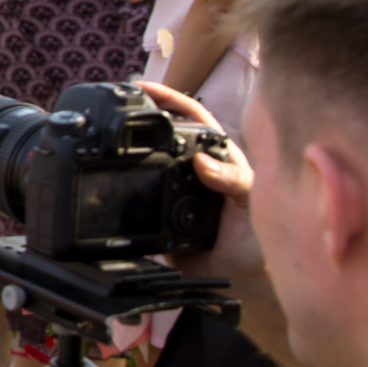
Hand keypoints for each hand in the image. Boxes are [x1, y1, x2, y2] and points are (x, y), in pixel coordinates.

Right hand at [133, 80, 261, 282]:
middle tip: (117, 104)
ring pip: (148, 163)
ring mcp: (176, 192)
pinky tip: (114, 182)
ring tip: (109, 138)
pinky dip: (125, 189)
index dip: (168, 100)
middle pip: (164, 135)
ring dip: (129, 151)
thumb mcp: (253, 199)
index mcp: (219, 157)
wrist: (245, 278)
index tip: (142, 88)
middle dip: (140, 116)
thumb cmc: (258, 236)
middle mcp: (195, 170)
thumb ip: (234, 179)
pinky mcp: (159, 217)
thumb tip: (202, 162)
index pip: (192, 117)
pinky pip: (139, 200)